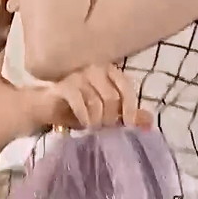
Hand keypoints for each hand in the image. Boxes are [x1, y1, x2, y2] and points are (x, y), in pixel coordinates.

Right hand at [32, 65, 151, 129]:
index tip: (128, 125)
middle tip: (104, 129)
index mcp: (110, 72)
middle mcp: (96, 69)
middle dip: (110, 117)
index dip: (130, 107)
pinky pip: (79, 101)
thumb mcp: (106, 113)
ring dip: (96, 119)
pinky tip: (84, 124)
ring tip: (93, 128)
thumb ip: (127, 114)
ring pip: (96, 101)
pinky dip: (84, 116)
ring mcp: (79, 76)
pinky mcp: (64, 86)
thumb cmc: (79, 109)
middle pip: (112, 96)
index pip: (126, 87)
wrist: (46, 107)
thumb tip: (150, 122)